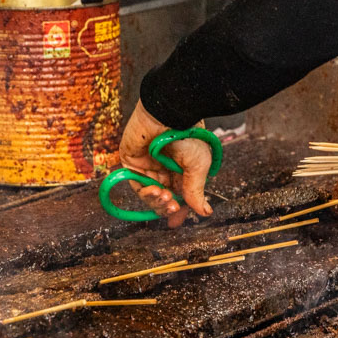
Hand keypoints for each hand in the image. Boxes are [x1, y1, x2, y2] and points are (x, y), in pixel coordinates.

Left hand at [119, 100, 213, 228]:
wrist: (169, 115)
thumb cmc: (188, 136)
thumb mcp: (198, 167)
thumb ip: (196, 191)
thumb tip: (205, 213)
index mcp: (182, 169)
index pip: (179, 196)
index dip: (178, 211)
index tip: (177, 222)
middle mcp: (164, 169)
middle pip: (163, 198)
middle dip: (167, 206)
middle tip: (173, 208)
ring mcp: (148, 166)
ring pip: (149, 194)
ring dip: (157, 200)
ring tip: (165, 197)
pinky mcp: (132, 162)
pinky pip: (137, 184)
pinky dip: (145, 191)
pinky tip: (155, 190)